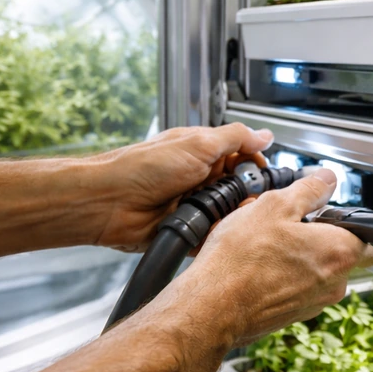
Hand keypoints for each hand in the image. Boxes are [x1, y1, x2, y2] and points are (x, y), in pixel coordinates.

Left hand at [91, 124, 274, 250]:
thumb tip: (265, 135)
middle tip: (244, 199)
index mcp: (205, 154)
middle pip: (242, 191)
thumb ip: (235, 138)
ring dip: (232, 217)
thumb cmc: (142, 167)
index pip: (245, 161)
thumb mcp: (197, 144)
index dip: (257, 169)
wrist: (107, 202)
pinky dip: (215, 235)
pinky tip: (212, 231)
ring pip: (230, 215)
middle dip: (247, 196)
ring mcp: (195, 206)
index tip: (264, 178)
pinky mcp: (187, 230)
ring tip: (225, 215)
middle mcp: (201, 179)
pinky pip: (213, 236)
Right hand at [172, 171, 372, 346]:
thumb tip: (327, 179)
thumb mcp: (274, 206)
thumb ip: (309, 190)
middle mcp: (335, 283)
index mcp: (340, 253)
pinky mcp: (294, 314)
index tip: (330, 213)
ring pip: (318, 269)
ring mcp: (316, 302)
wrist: (210, 310)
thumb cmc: (240, 261)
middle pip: (344, 253)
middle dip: (322, 236)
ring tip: (266, 243)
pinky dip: (284, 273)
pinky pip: (299, 286)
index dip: (351, 221)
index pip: (372, 237)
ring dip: (300, 254)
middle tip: (290, 223)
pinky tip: (258, 263)